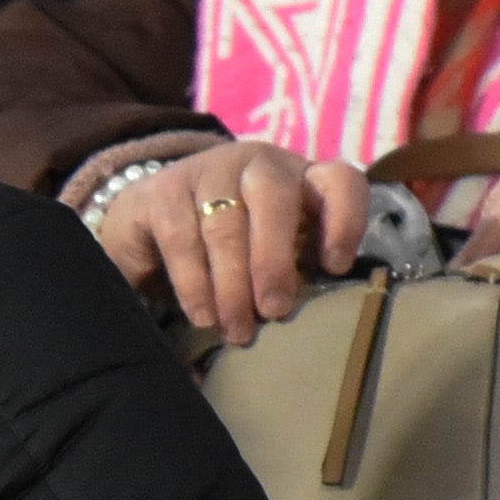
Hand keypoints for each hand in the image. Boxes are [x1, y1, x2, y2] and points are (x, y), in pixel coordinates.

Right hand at [86, 136, 371, 346]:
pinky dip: (194, 282)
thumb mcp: (275, 254)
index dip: (344, 221)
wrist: (155, 218)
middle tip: (273, 311)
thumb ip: (297, 274)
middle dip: (273, 261)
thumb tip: (312, 335)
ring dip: (232, 283)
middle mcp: (258, 165)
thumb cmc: (236, 248)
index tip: (334, 267)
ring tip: (236, 329)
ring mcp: (208, 170)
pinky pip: (181, 236)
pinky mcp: (164, 188)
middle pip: (274, 199)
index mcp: (301, 179)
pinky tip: (204, 315)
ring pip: (224, 223)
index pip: (339, 181)